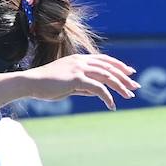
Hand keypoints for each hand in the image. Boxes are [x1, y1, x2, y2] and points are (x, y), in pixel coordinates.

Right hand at [23, 53, 138, 110]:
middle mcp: (81, 61)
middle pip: (109, 68)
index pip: (104, 60)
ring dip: (120, 87)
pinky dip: (107, 97)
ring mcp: (79, 68)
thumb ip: (83, 86)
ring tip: (129, 96)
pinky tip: (112, 105)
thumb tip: (98, 92)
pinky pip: (98, 88)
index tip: (130, 72)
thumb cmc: (45, 85)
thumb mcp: (67, 85)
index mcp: (79, 59)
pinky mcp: (77, 78)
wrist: (30, 83)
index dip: (119, 65)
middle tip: (135, 86)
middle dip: (124, 77)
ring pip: (107, 77)